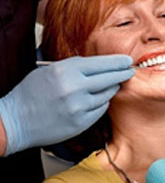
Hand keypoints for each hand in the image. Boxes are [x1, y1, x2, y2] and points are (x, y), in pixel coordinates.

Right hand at [0, 55, 133, 155]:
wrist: (16, 121)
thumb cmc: (31, 93)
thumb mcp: (50, 70)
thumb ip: (75, 66)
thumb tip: (100, 65)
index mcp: (65, 71)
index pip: (101, 63)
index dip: (117, 62)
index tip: (127, 60)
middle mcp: (74, 88)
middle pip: (110, 78)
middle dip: (123, 74)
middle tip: (130, 71)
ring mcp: (79, 107)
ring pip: (107, 94)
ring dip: (112, 88)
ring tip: (111, 85)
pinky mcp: (81, 122)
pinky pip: (101, 109)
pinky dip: (102, 103)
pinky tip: (97, 100)